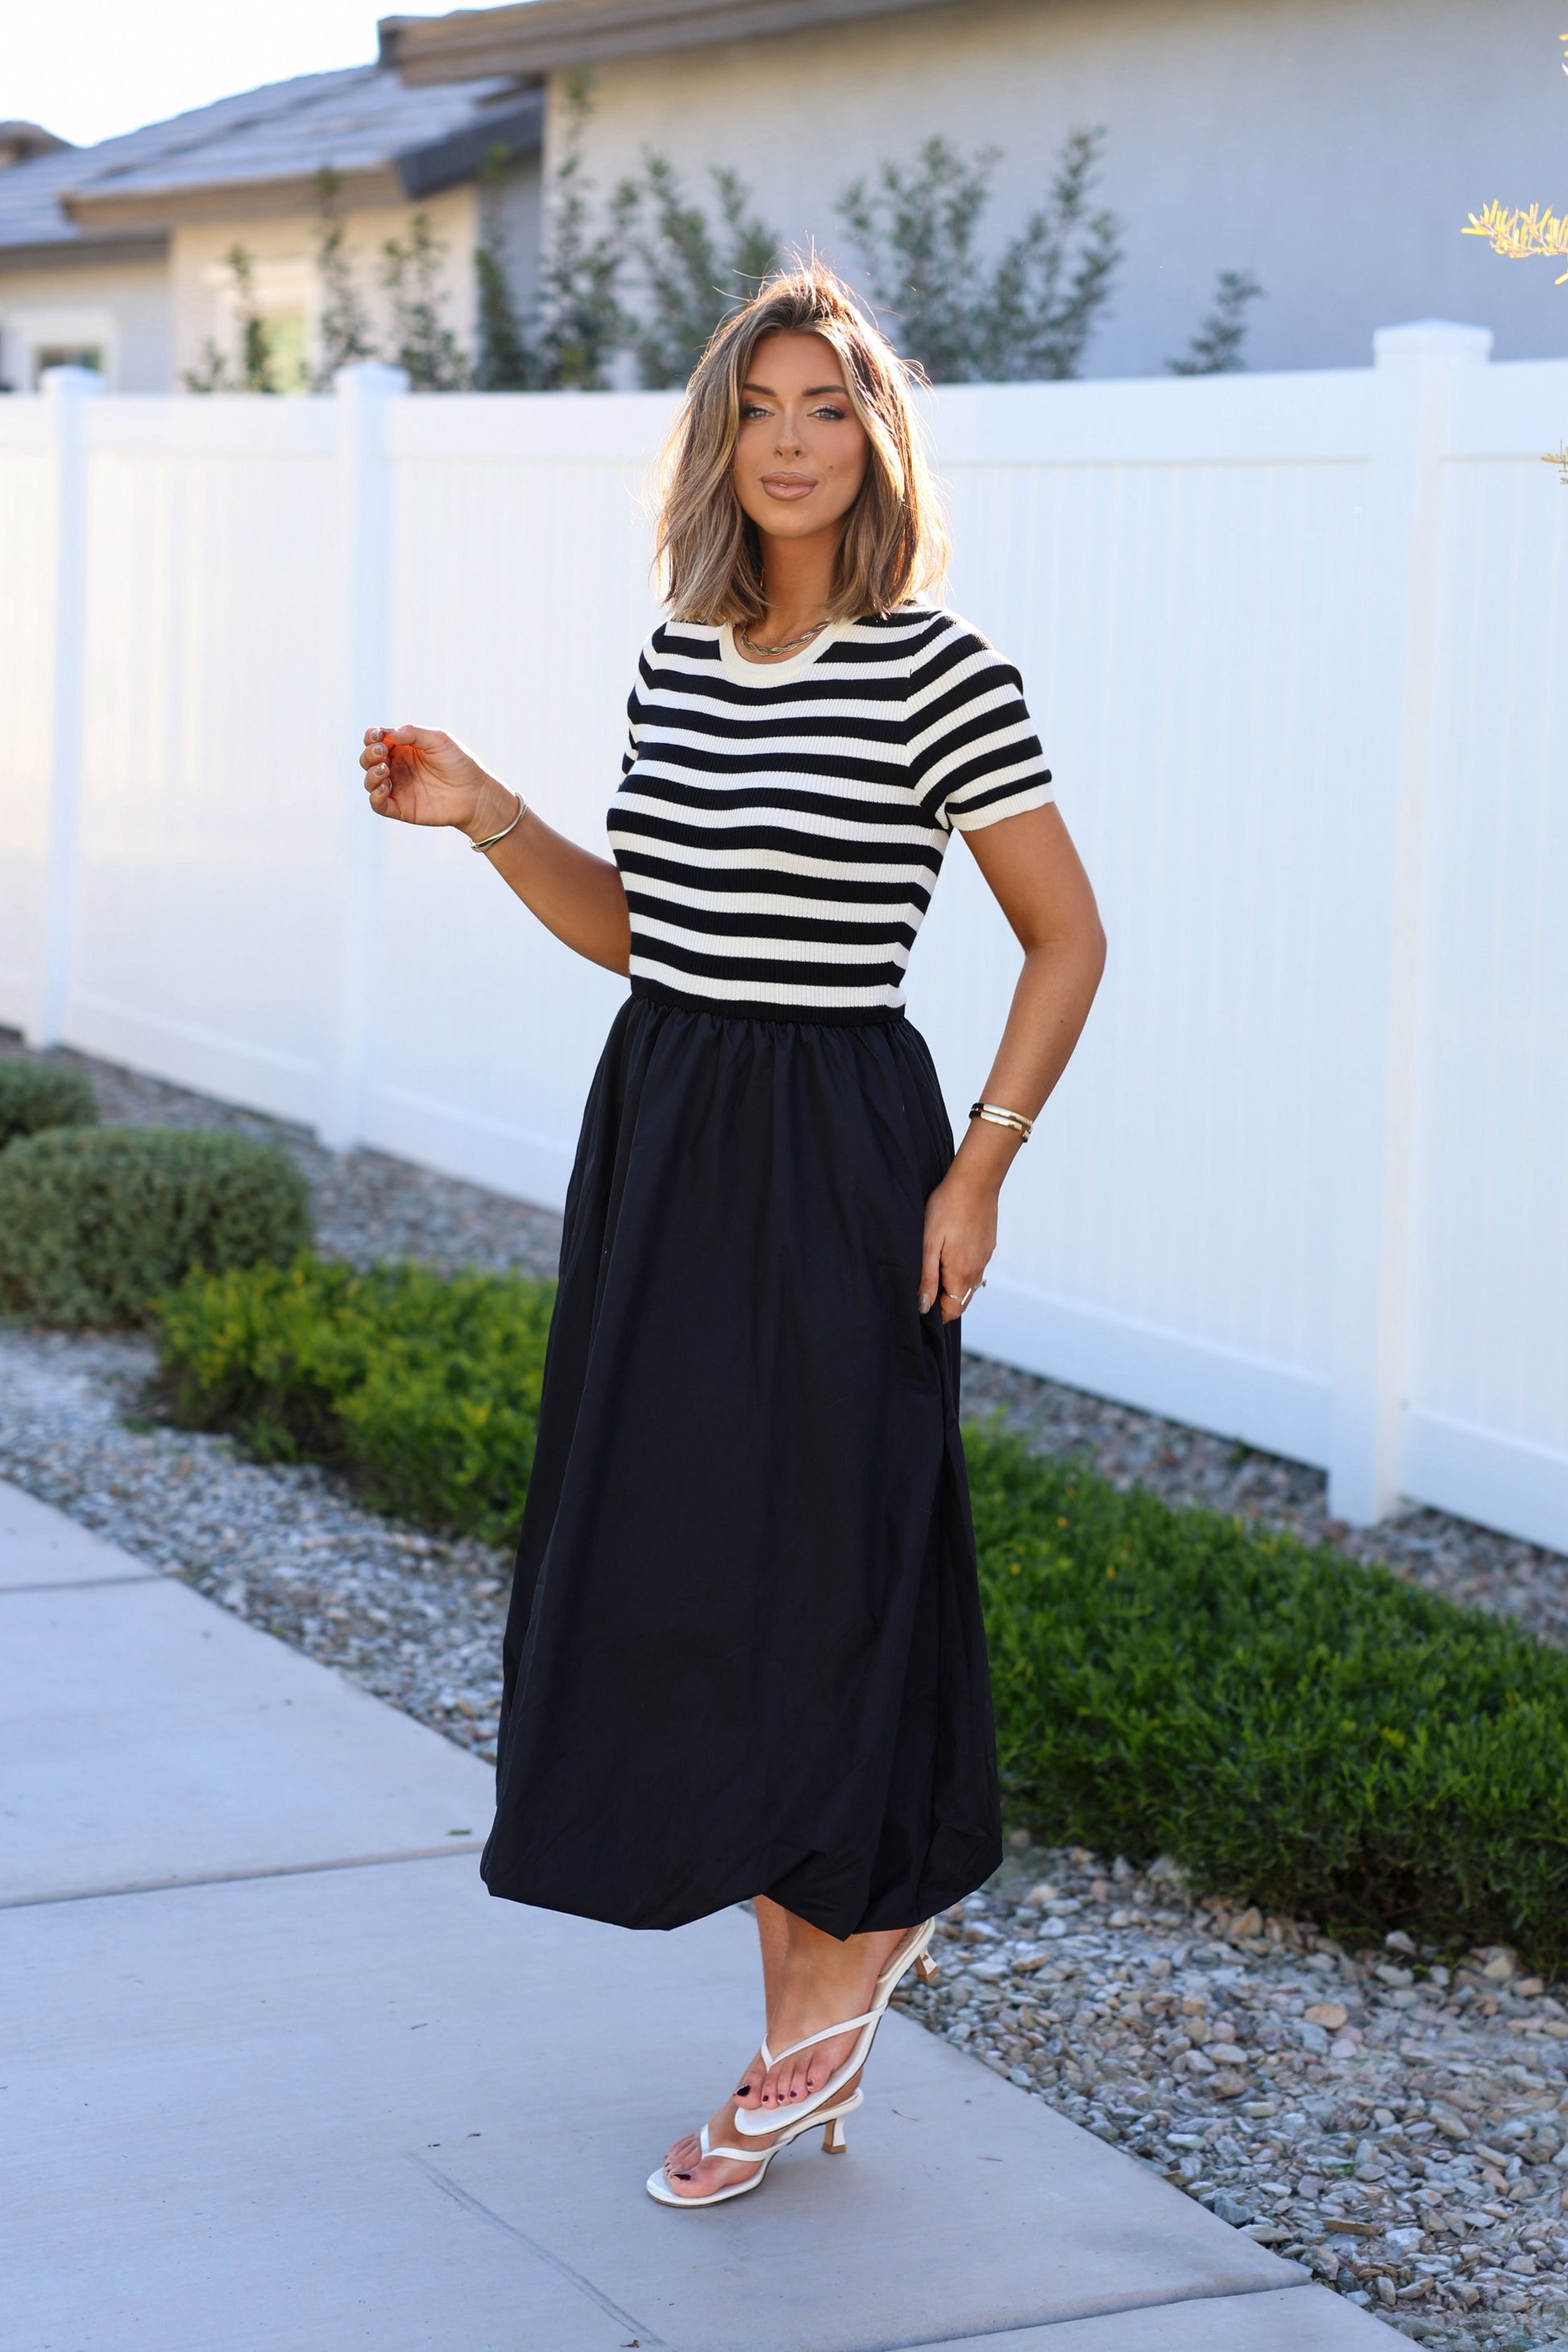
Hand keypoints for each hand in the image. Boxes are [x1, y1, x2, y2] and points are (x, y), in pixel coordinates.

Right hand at [358, 724, 514, 840]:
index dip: (371, 736)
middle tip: (382, 752)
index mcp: (403, 748)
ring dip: (371, 773)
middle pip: (368, 759)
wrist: (475, 794)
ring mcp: (397, 788)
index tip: (377, 735)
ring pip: (369, 781)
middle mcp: (397, 767)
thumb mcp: (438, 740)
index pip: (376, 740)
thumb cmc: (459, 764)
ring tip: (384, 770)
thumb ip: (413, 733)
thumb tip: (386, 734)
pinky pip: (377, 804)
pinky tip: (384, 787)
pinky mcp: (400, 808)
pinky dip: (374, 796)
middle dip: (369, 754)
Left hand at [919, 1166, 997, 1323]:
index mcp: (962, 1273)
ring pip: (969, 1285)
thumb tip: (924, 1307)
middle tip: (925, 1282)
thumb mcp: (928, 1244)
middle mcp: (977, 1270)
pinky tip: (951, 1249)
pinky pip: (976, 1268)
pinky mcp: (988, 1246)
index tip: (922, 1300)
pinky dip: (963, 1269)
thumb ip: (927, 1278)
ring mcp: (985, 1258)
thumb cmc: (946, 1208)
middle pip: (962, 1301)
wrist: (975, 1181)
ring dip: (953, 1284)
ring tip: (936, 1264)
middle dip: (944, 1300)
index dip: (936, 1311)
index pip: (952, 1311)